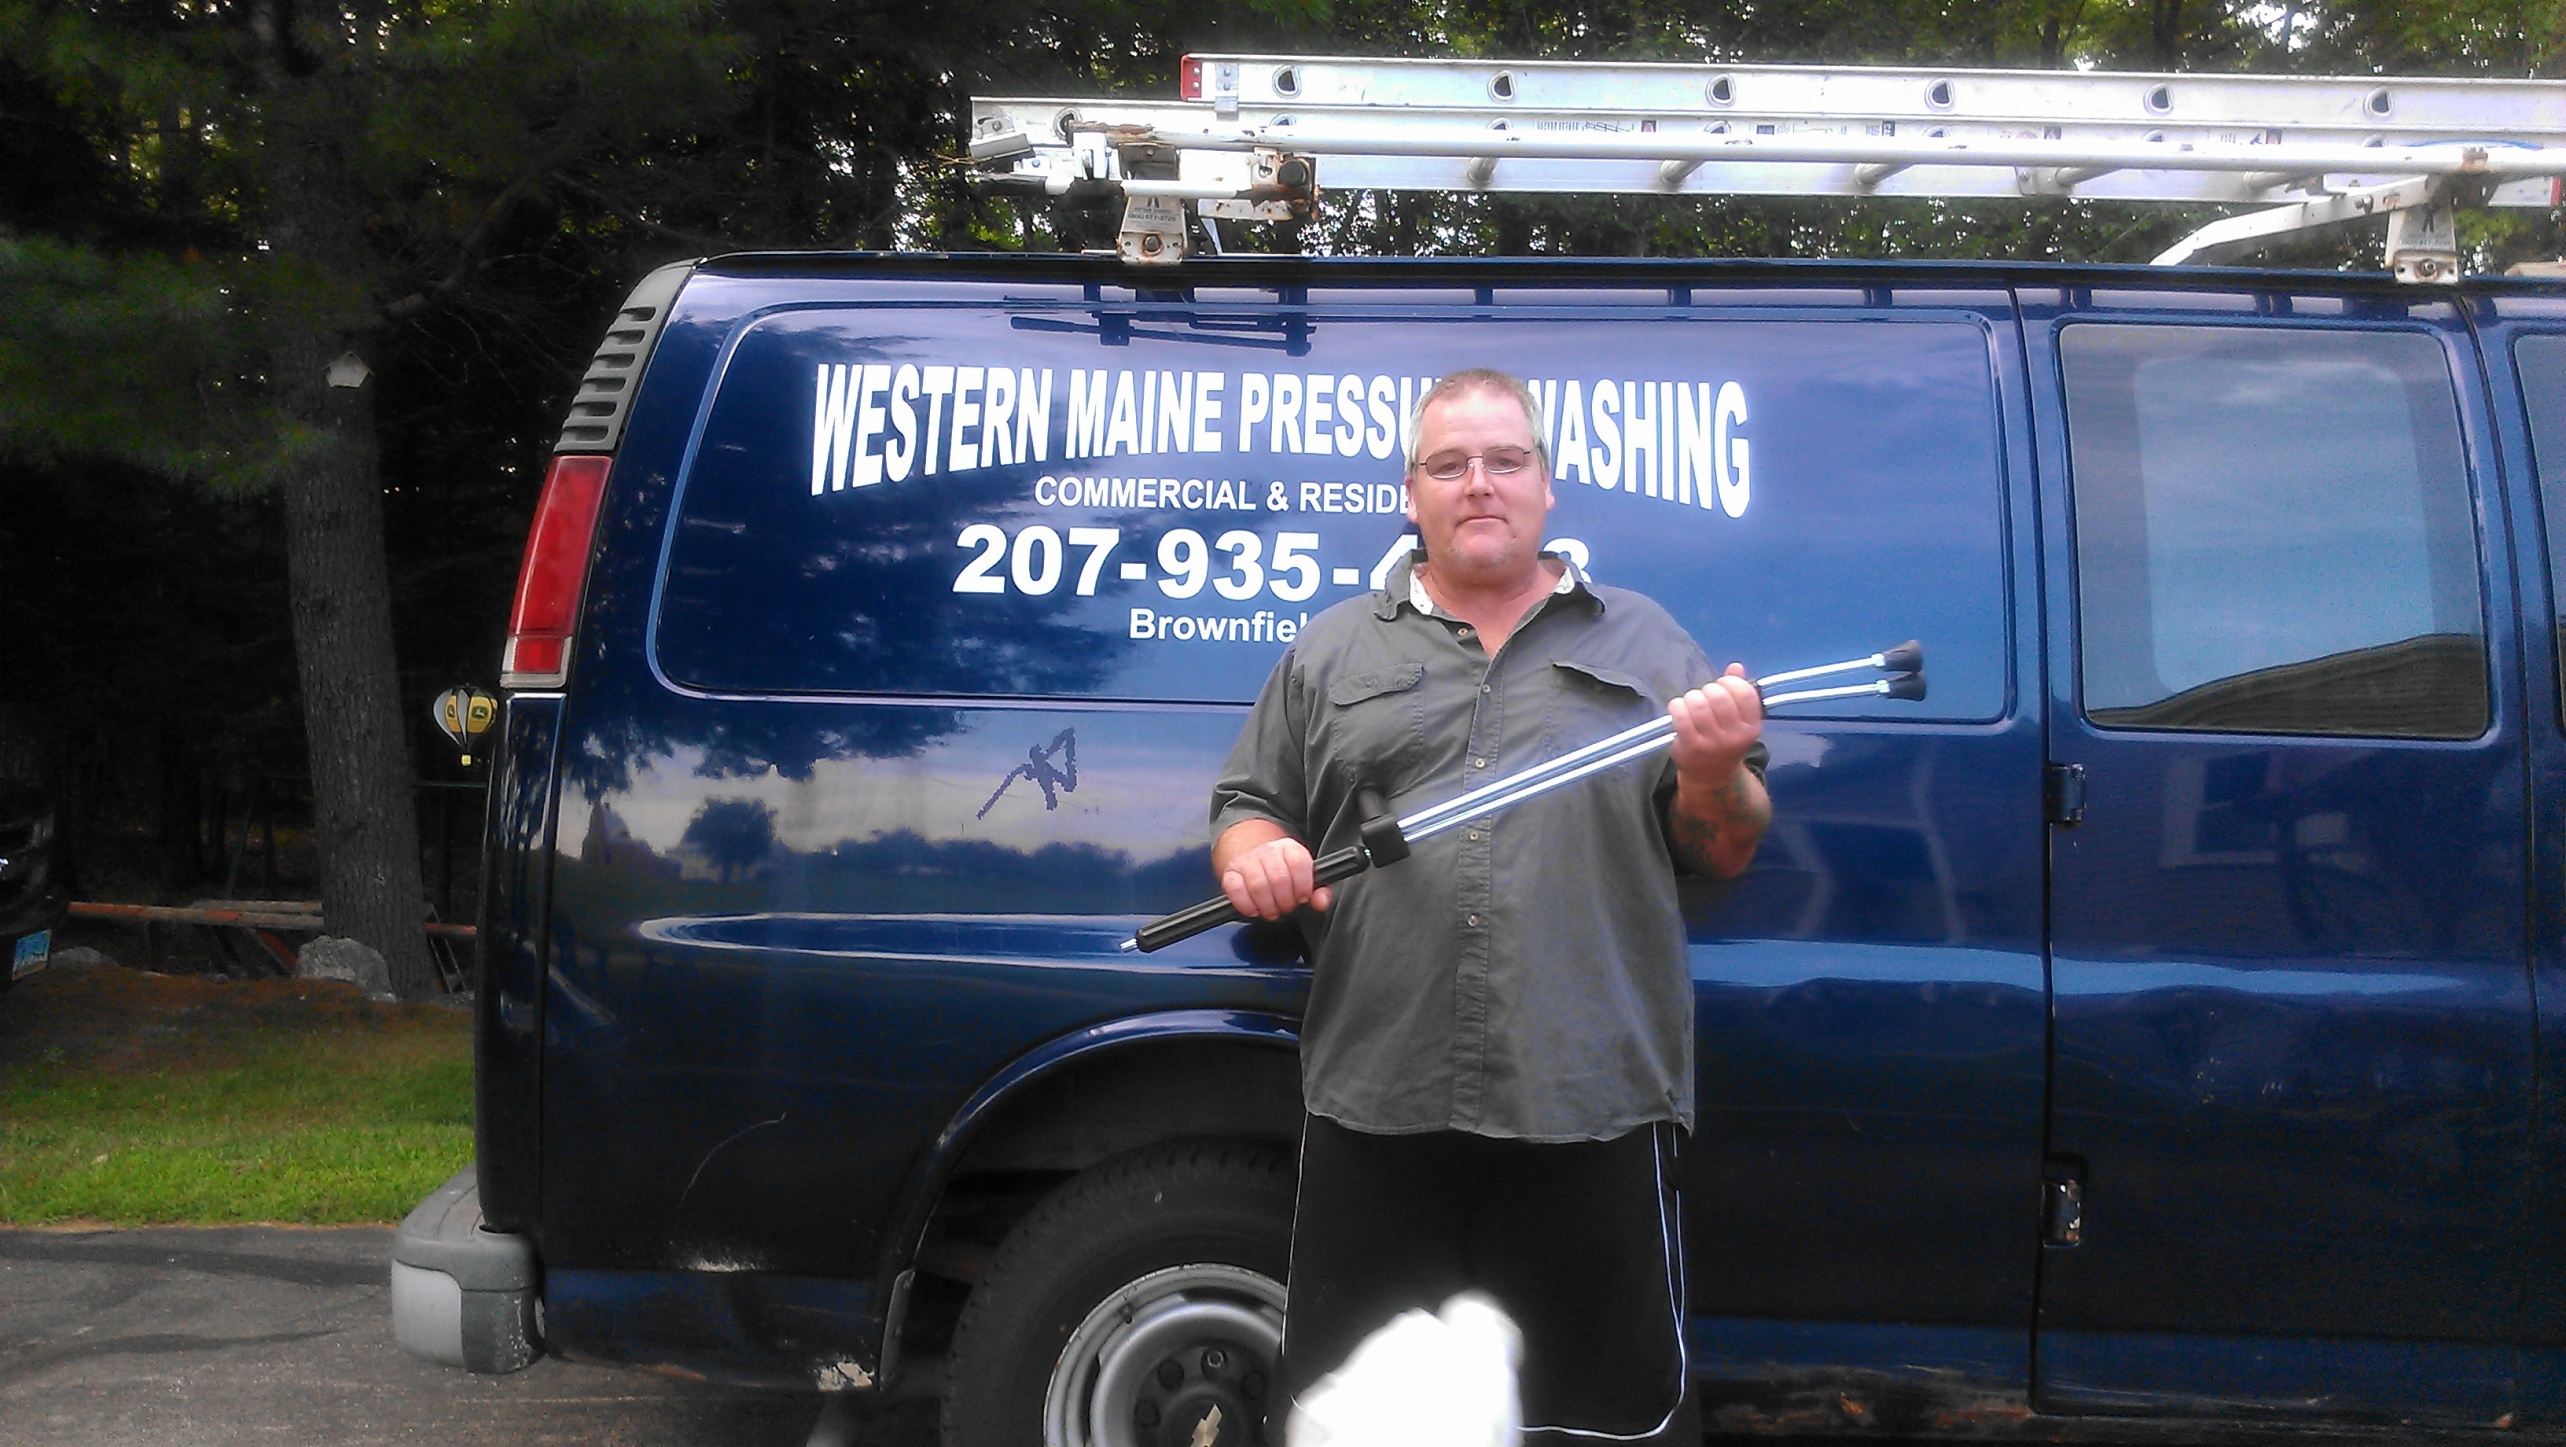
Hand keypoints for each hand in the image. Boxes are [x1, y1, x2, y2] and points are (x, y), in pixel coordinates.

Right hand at [1219, 835, 1332, 919]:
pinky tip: (1255, 909)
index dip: (1303, 886)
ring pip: (1258, 886)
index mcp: (1289, 848)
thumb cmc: (1283, 873)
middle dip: (1286, 901)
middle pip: (1279, 878)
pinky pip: (1236, 890)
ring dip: (1268, 906)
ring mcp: (1247, 861)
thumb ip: (1318, 891)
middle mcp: (1268, 851)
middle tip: (1287, 907)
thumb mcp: (1305, 877)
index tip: (1303, 897)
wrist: (1254, 858)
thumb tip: (1321, 902)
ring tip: (1273, 910)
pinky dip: (1246, 905)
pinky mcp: (1231, 873)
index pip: (1299, 863)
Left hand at [1668, 663, 1762, 792]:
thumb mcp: (1738, 721)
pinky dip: (1677, 706)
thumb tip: (1736, 666)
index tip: (1722, 685)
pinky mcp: (1691, 746)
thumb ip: (1738, 692)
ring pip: (1698, 703)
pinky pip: (1681, 715)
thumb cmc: (1724, 741)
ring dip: (1691, 697)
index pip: (1745, 693)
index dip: (1730, 682)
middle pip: (1719, 696)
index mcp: (1751, 727)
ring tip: (1691, 703)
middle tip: (1704, 696)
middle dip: (1708, 689)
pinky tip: (1678, 709)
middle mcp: (1734, 736)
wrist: (1711, 777)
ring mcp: (1712, 743)